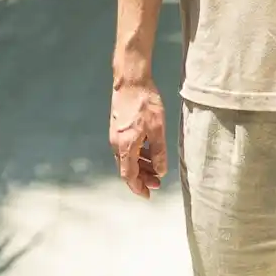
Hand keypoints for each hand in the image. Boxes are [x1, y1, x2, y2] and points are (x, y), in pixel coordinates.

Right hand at [109, 79, 167, 198]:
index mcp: (125, 146)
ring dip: (141, 166)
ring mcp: (116, 135)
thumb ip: (159, 152)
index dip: (138, 187)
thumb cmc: (145, 102)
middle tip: (157, 184)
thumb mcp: (157, 129)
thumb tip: (160, 171)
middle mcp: (116, 143)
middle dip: (142, 178)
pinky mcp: (118, 127)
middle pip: (127, 168)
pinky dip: (138, 154)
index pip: (129, 175)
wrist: (131, 80)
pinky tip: (149, 151)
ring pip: (127, 158)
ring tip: (156, 169)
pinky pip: (127, 148)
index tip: (148, 195)